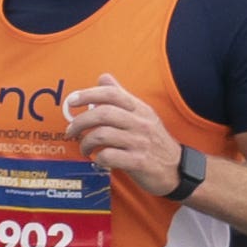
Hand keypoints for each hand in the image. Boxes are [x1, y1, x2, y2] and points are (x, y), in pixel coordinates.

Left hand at [66, 74, 182, 195]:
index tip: (71, 101)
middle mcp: (141, 123)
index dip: (89, 94)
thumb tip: (103, 77)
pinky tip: (98, 159)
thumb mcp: (142, 115)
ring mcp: (140, 142)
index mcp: (140, 109)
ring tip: (85, 148)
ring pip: (102, 135)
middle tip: (71, 131)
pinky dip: (97, 158)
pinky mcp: (138, 162)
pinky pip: (108, 156)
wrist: (176, 168)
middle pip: (103, 114)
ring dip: (85, 142)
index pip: (112, 94)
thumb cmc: (153, 141)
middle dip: (80, 122)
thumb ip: (121, 97)